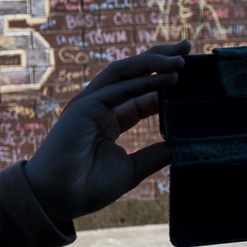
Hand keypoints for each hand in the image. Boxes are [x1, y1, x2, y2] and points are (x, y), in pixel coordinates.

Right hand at [23, 41, 189, 224]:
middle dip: (160, 58)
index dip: (163, 81)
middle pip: (132, 73)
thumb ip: (152, 156)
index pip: (140, 93)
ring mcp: (89, 104)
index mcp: (108, 120)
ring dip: (154, 62)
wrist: (56, 200)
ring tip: (182, 57)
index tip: (189, 75)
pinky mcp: (84, 108)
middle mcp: (98, 106)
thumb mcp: (131, 170)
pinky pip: (118, 88)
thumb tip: (179, 146)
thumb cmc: (86, 188)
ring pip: (124, 71)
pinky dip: (144, 80)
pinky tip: (169, 78)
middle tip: (187, 46)